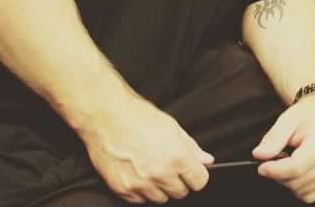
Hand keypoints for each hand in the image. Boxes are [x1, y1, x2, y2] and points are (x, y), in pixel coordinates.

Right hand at [79, 93, 213, 203]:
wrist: (107, 117)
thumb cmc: (139, 117)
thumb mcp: (172, 126)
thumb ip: (192, 147)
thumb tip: (207, 160)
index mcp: (177, 157)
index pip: (199, 181)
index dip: (197, 174)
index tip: (192, 170)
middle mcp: (160, 174)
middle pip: (180, 192)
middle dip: (179, 180)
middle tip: (169, 164)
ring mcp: (141, 184)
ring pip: (160, 198)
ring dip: (160, 187)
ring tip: (152, 166)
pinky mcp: (123, 190)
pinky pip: (140, 200)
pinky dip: (142, 190)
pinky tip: (138, 172)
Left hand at [253, 96, 314, 203]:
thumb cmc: (308, 116)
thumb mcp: (288, 119)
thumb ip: (274, 138)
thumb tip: (258, 155)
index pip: (295, 168)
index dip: (274, 170)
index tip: (261, 166)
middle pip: (296, 183)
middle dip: (279, 174)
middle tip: (276, 158)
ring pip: (301, 193)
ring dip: (288, 181)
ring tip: (288, 161)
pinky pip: (309, 196)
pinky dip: (298, 187)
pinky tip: (297, 170)